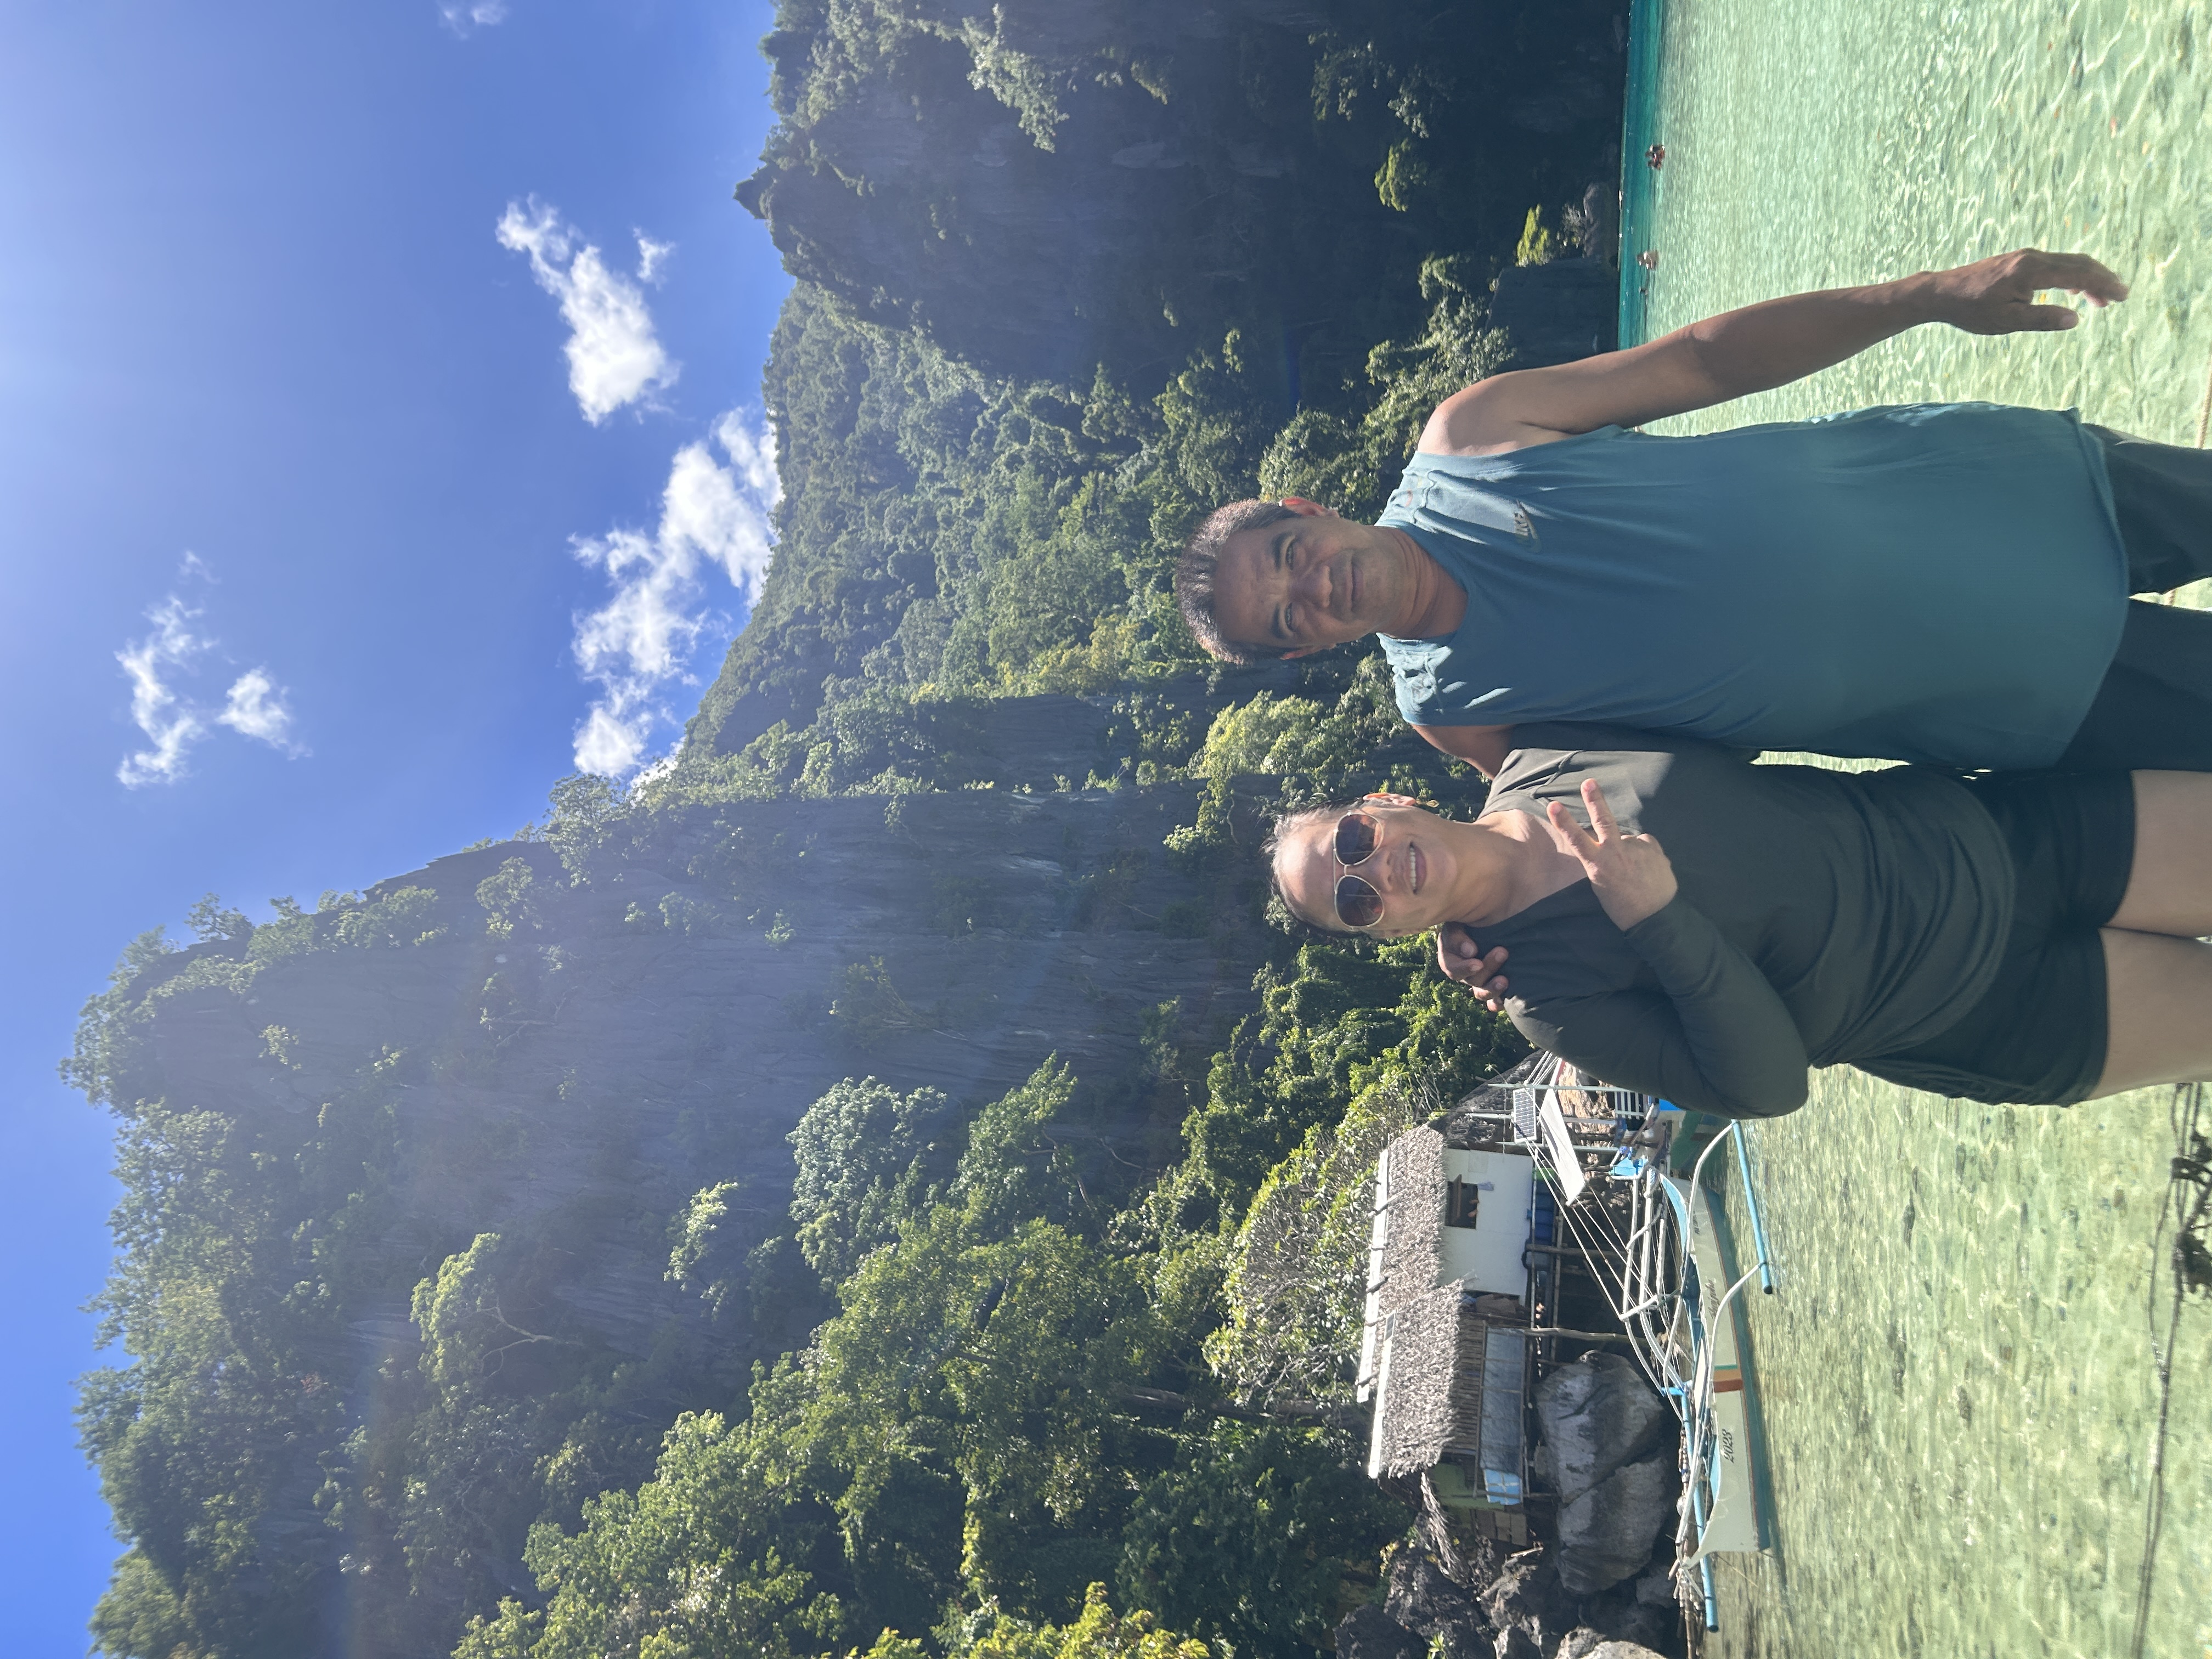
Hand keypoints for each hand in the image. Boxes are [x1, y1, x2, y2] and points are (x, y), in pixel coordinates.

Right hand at [1436, 922, 1509, 1011]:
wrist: (1492, 918)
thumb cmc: (1473, 916)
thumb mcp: (1459, 921)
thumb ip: (1457, 935)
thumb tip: (1470, 952)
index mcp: (1451, 955)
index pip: (1451, 967)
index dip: (1463, 966)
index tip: (1476, 956)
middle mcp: (1463, 971)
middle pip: (1470, 979)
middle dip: (1487, 968)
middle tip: (1502, 952)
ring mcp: (1478, 980)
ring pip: (1480, 992)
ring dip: (1492, 988)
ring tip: (1505, 980)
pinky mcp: (1492, 986)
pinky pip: (1492, 1002)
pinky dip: (1496, 1003)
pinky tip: (1503, 1002)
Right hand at [1544, 778, 1678, 930]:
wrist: (1656, 917)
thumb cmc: (1623, 907)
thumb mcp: (1602, 886)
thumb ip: (1603, 861)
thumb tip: (1613, 843)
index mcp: (1598, 865)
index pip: (1576, 839)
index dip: (1563, 821)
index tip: (1553, 805)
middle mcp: (1615, 852)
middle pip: (1603, 820)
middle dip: (1594, 800)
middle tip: (1588, 782)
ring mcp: (1636, 848)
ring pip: (1628, 840)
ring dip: (1629, 850)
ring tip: (1636, 871)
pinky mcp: (1653, 847)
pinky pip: (1644, 844)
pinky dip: (1644, 852)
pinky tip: (1647, 868)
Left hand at [1922, 248, 2127, 334]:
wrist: (1941, 292)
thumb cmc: (1971, 309)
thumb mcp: (2006, 321)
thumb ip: (2041, 319)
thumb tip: (2075, 319)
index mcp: (2031, 271)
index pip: (2078, 275)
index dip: (2103, 285)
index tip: (2122, 295)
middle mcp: (2032, 258)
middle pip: (2078, 264)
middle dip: (2102, 279)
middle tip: (2119, 297)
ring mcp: (2025, 256)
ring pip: (2067, 262)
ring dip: (2087, 278)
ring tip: (2100, 299)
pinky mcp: (2019, 260)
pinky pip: (2054, 263)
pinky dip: (2071, 275)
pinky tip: (2073, 290)